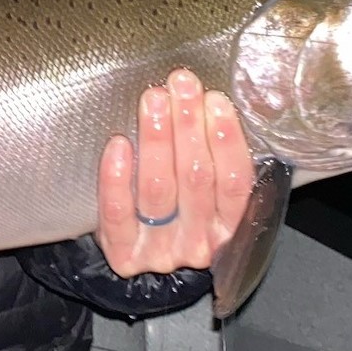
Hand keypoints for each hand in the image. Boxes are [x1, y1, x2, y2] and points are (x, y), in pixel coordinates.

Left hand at [95, 68, 253, 277]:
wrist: (139, 265)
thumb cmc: (176, 212)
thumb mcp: (205, 196)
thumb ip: (212, 160)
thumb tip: (210, 102)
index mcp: (228, 226)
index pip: (234, 183)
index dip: (227, 140)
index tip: (215, 100)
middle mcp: (199, 241)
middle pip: (196, 179)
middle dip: (189, 126)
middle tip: (181, 85)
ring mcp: (161, 250)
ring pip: (159, 190)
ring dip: (157, 140)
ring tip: (153, 101)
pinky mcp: (124, 255)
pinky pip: (118, 213)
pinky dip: (117, 177)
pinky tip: (118, 144)